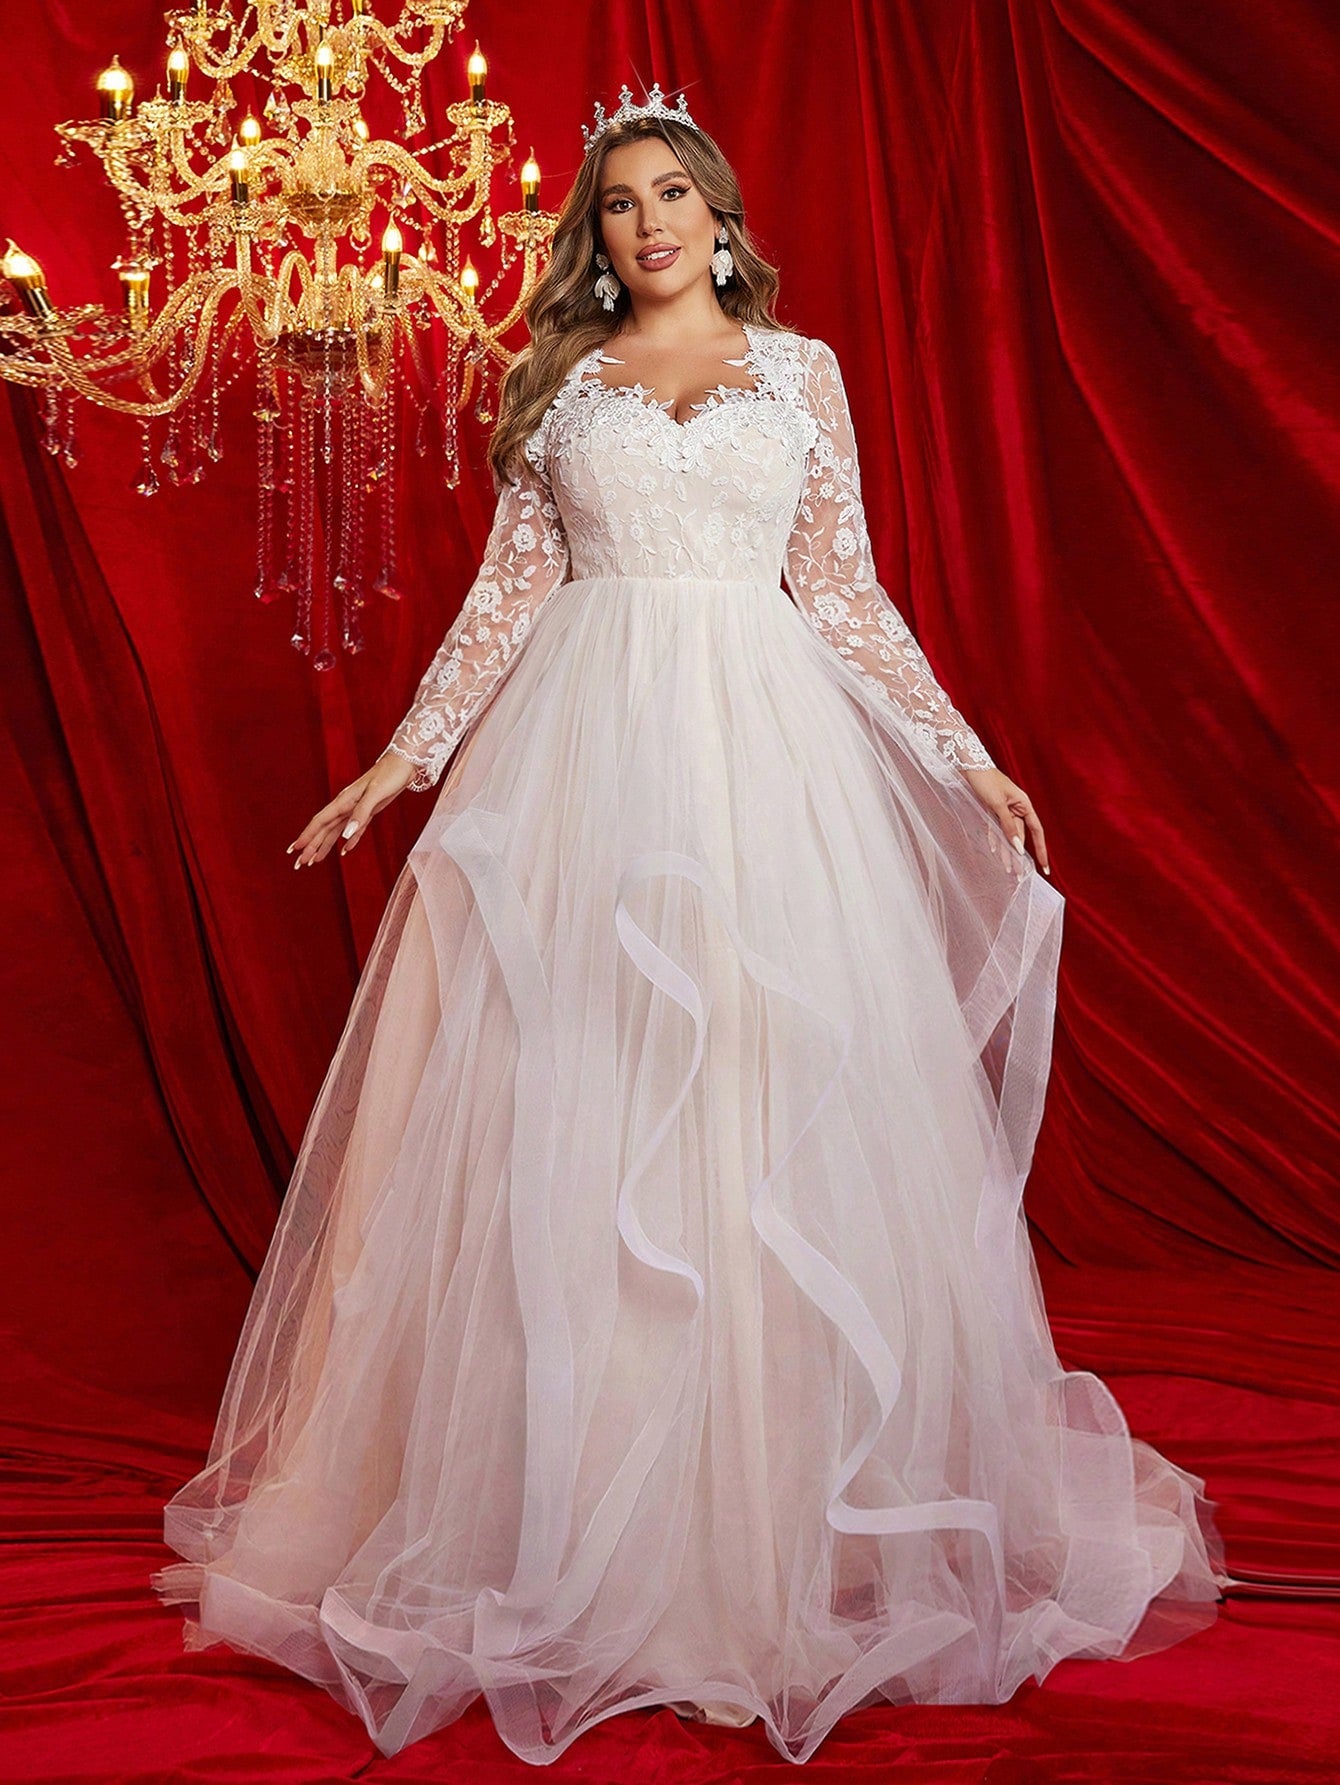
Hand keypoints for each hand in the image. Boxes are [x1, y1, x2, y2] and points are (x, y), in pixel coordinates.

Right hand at [287, 750, 416, 868]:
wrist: (404, 764)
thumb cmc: (390, 775)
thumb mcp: (375, 794)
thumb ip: (361, 814)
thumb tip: (345, 835)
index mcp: (344, 801)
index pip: (320, 822)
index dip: (307, 836)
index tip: (295, 849)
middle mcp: (346, 806)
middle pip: (324, 830)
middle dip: (310, 847)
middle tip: (299, 864)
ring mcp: (356, 809)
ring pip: (336, 832)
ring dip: (324, 846)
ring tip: (314, 861)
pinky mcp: (369, 811)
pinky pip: (354, 830)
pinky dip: (348, 842)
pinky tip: (344, 851)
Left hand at [960, 766, 1050, 876]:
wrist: (969, 766)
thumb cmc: (986, 781)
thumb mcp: (997, 804)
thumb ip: (1008, 826)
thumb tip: (1017, 846)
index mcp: (1024, 805)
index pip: (1037, 832)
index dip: (1041, 850)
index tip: (1045, 867)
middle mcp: (1017, 809)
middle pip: (1020, 837)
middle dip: (1018, 856)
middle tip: (1018, 874)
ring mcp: (1005, 810)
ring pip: (1008, 835)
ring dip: (1006, 851)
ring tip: (1007, 869)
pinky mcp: (993, 811)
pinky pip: (997, 829)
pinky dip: (996, 840)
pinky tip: (995, 851)